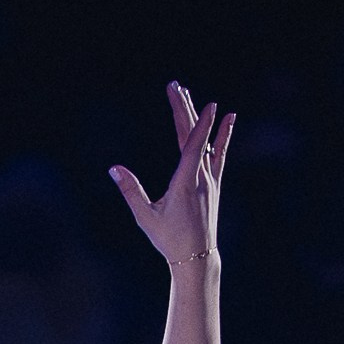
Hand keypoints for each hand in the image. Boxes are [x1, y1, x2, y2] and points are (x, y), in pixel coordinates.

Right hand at [109, 81, 233, 267]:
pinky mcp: (214, 184)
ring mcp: (210, 181)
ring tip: (191, 96)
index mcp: (186, 184)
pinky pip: (219, 154)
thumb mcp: (146, 217)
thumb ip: (131, 191)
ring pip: (206, 142)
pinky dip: (223, 134)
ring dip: (198, 117)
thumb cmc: (169, 240)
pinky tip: (229, 117)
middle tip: (175, 85)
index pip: (194, 147)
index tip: (206, 102)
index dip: (200, 124)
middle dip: (185, 108)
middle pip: (195, 136)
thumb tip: (113, 169)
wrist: (196, 258)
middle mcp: (202, 179)